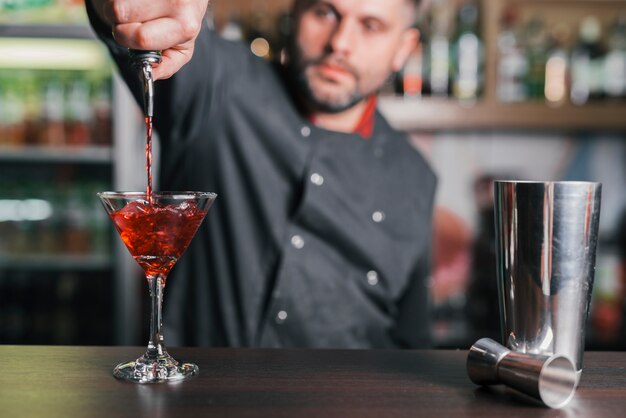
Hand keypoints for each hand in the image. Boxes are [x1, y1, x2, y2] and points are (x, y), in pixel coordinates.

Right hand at [89, 0, 209, 78]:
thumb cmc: (183, 19)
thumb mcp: (182, 46)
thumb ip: (167, 64)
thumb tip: (149, 74)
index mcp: (185, 26)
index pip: (142, 37)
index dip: (127, 38)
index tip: (130, 36)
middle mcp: (177, 1)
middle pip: (120, 12)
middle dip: (118, 20)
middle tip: (133, 19)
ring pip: (115, 0)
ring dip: (115, 4)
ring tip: (134, 7)